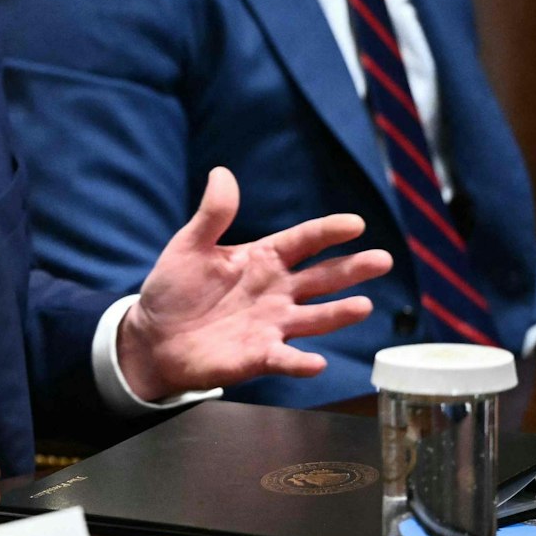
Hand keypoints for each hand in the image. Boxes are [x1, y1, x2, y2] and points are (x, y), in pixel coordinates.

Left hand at [117, 167, 393, 400]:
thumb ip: (212, 214)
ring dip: (338, 313)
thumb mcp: (190, 245)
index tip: (355, 224)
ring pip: (314, 318)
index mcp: (263, 259)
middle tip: (382, 259)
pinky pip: (285, 360)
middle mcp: (276, 292)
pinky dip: (301, 362)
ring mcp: (272, 325)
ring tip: (364, 305)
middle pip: (321, 278)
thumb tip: (222, 172)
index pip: (303, 241)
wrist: (154, 336)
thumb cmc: (176, 288)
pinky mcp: (259, 356)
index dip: (328, 232)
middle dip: (352, 269)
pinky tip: (317, 362)